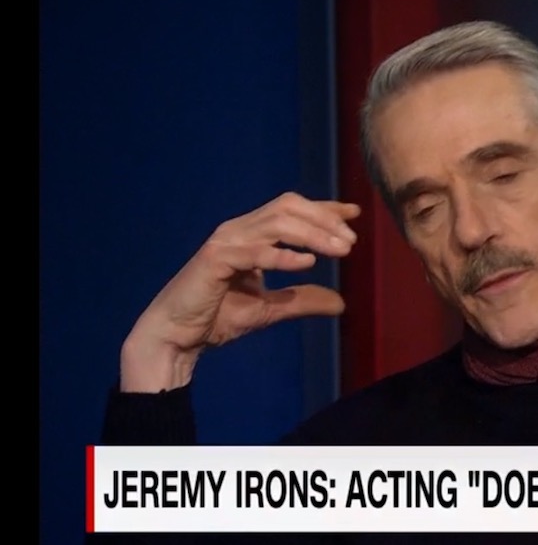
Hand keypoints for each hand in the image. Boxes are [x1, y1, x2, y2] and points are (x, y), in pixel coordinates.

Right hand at [120, 192, 359, 392]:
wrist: (176, 338)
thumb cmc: (217, 318)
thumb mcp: (271, 308)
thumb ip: (303, 301)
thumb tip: (341, 303)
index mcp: (251, 235)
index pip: (293, 210)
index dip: (325, 208)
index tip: (354, 213)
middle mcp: (239, 230)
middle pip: (288, 207)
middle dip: (324, 219)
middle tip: (352, 240)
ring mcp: (226, 242)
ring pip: (276, 223)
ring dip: (312, 234)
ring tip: (340, 251)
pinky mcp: (214, 260)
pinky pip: (255, 251)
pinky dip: (283, 255)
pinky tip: (307, 263)